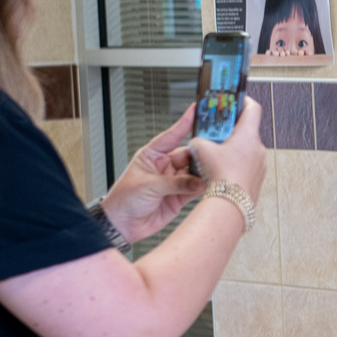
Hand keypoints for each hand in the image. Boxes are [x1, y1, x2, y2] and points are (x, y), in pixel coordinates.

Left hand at [100, 105, 206, 241]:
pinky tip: (209, 186)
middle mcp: (164, 167)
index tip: (196, 110)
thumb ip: (175, 183)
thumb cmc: (123, 200)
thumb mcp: (148, 186)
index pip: (171, 136)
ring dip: (204, 173)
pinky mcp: (179, 197)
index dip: (184, 124)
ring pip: (195, 172)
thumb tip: (198, 182)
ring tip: (214, 171)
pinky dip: (204, 187)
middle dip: (201, 154)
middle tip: (214, 151)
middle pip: (188, 155)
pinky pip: (196, 189)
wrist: (121, 225)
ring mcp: (173, 182)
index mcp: (152, 156)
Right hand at [187, 96, 267, 197]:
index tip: (236, 100)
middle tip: (217, 132)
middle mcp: (259, 149)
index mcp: (248, 136)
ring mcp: (260, 165)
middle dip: (231, 131)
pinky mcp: (257, 179)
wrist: (231, 205)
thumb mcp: (201, 150)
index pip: (253, 109)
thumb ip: (198, 139)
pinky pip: (246, 166)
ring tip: (216, 156)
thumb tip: (197, 141)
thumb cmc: (222, 176)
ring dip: (232, 150)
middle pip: (247, 131)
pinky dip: (235, 165)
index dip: (244, 101)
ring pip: (246, 151)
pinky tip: (221, 171)